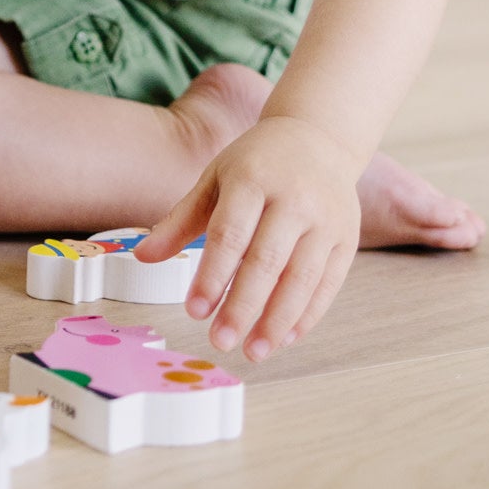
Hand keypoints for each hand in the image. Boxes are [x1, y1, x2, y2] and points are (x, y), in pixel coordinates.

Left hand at [134, 115, 362, 360]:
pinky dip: (307, 315)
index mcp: (252, 180)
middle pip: (266, 262)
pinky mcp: (346, 239)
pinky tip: (285, 338)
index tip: (194, 311)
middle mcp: (293, 199)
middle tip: (220, 341)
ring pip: (301, 279)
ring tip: (253, 351)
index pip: (230, 234)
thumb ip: (181, 220)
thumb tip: (142, 257)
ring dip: (277, 321)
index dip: (212, 275)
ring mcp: (325, 220)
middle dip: (243, 307)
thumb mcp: (214, 179)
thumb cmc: (256, 163)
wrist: (318, 137)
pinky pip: (328, 284)